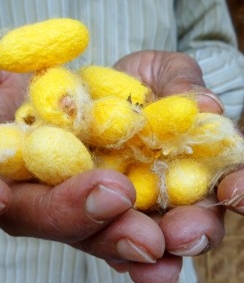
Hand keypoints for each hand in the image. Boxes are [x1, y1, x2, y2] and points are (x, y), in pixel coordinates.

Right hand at [0, 34, 166, 281]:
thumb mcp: (8, 61)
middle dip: (72, 213)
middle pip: (40, 218)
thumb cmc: (43, 73)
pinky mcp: (113, 209)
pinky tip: (175, 250)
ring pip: (90, 233)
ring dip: (122, 239)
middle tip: (113, 198)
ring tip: (157, 243)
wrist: (86, 86)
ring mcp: (73, 206)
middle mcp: (29, 194)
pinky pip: (128, 229)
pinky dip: (149, 244)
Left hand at [114, 50, 243, 281]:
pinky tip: (115, 254)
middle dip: (189, 230)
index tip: (234, 191)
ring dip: (147, 246)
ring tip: (146, 248)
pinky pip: (100, 230)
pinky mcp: (94, 203)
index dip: (237, 186)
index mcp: (195, 158)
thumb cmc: (142, 80)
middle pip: (188, 220)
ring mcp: (130, 202)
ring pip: (145, 234)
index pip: (226, 178)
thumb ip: (183, 83)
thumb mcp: (164, 70)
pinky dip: (108, 242)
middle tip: (182, 234)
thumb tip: (206, 105)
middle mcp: (167, 189)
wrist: (101, 89)